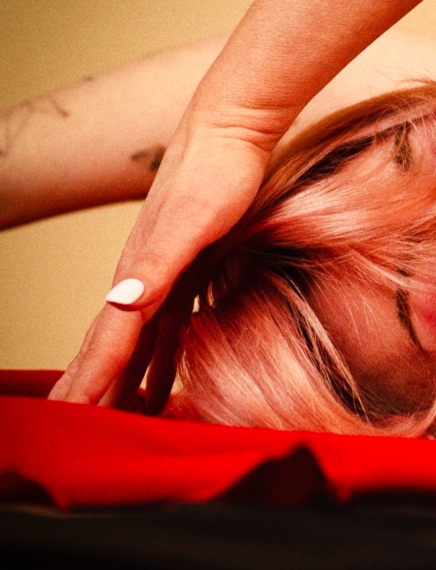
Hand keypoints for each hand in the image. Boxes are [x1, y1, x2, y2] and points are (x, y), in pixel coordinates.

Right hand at [49, 117, 272, 407]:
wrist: (231, 131)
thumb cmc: (215, 175)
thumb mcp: (191, 222)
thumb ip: (156, 264)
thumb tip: (118, 304)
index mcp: (136, 277)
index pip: (107, 345)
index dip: (90, 387)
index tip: (69, 426)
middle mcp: (141, 282)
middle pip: (110, 350)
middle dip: (92, 393)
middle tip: (74, 438)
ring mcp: (164, 277)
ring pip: (136, 345)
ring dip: (124, 386)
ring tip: (116, 424)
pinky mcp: (190, 270)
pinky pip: (168, 330)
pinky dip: (161, 364)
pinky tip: (163, 385)